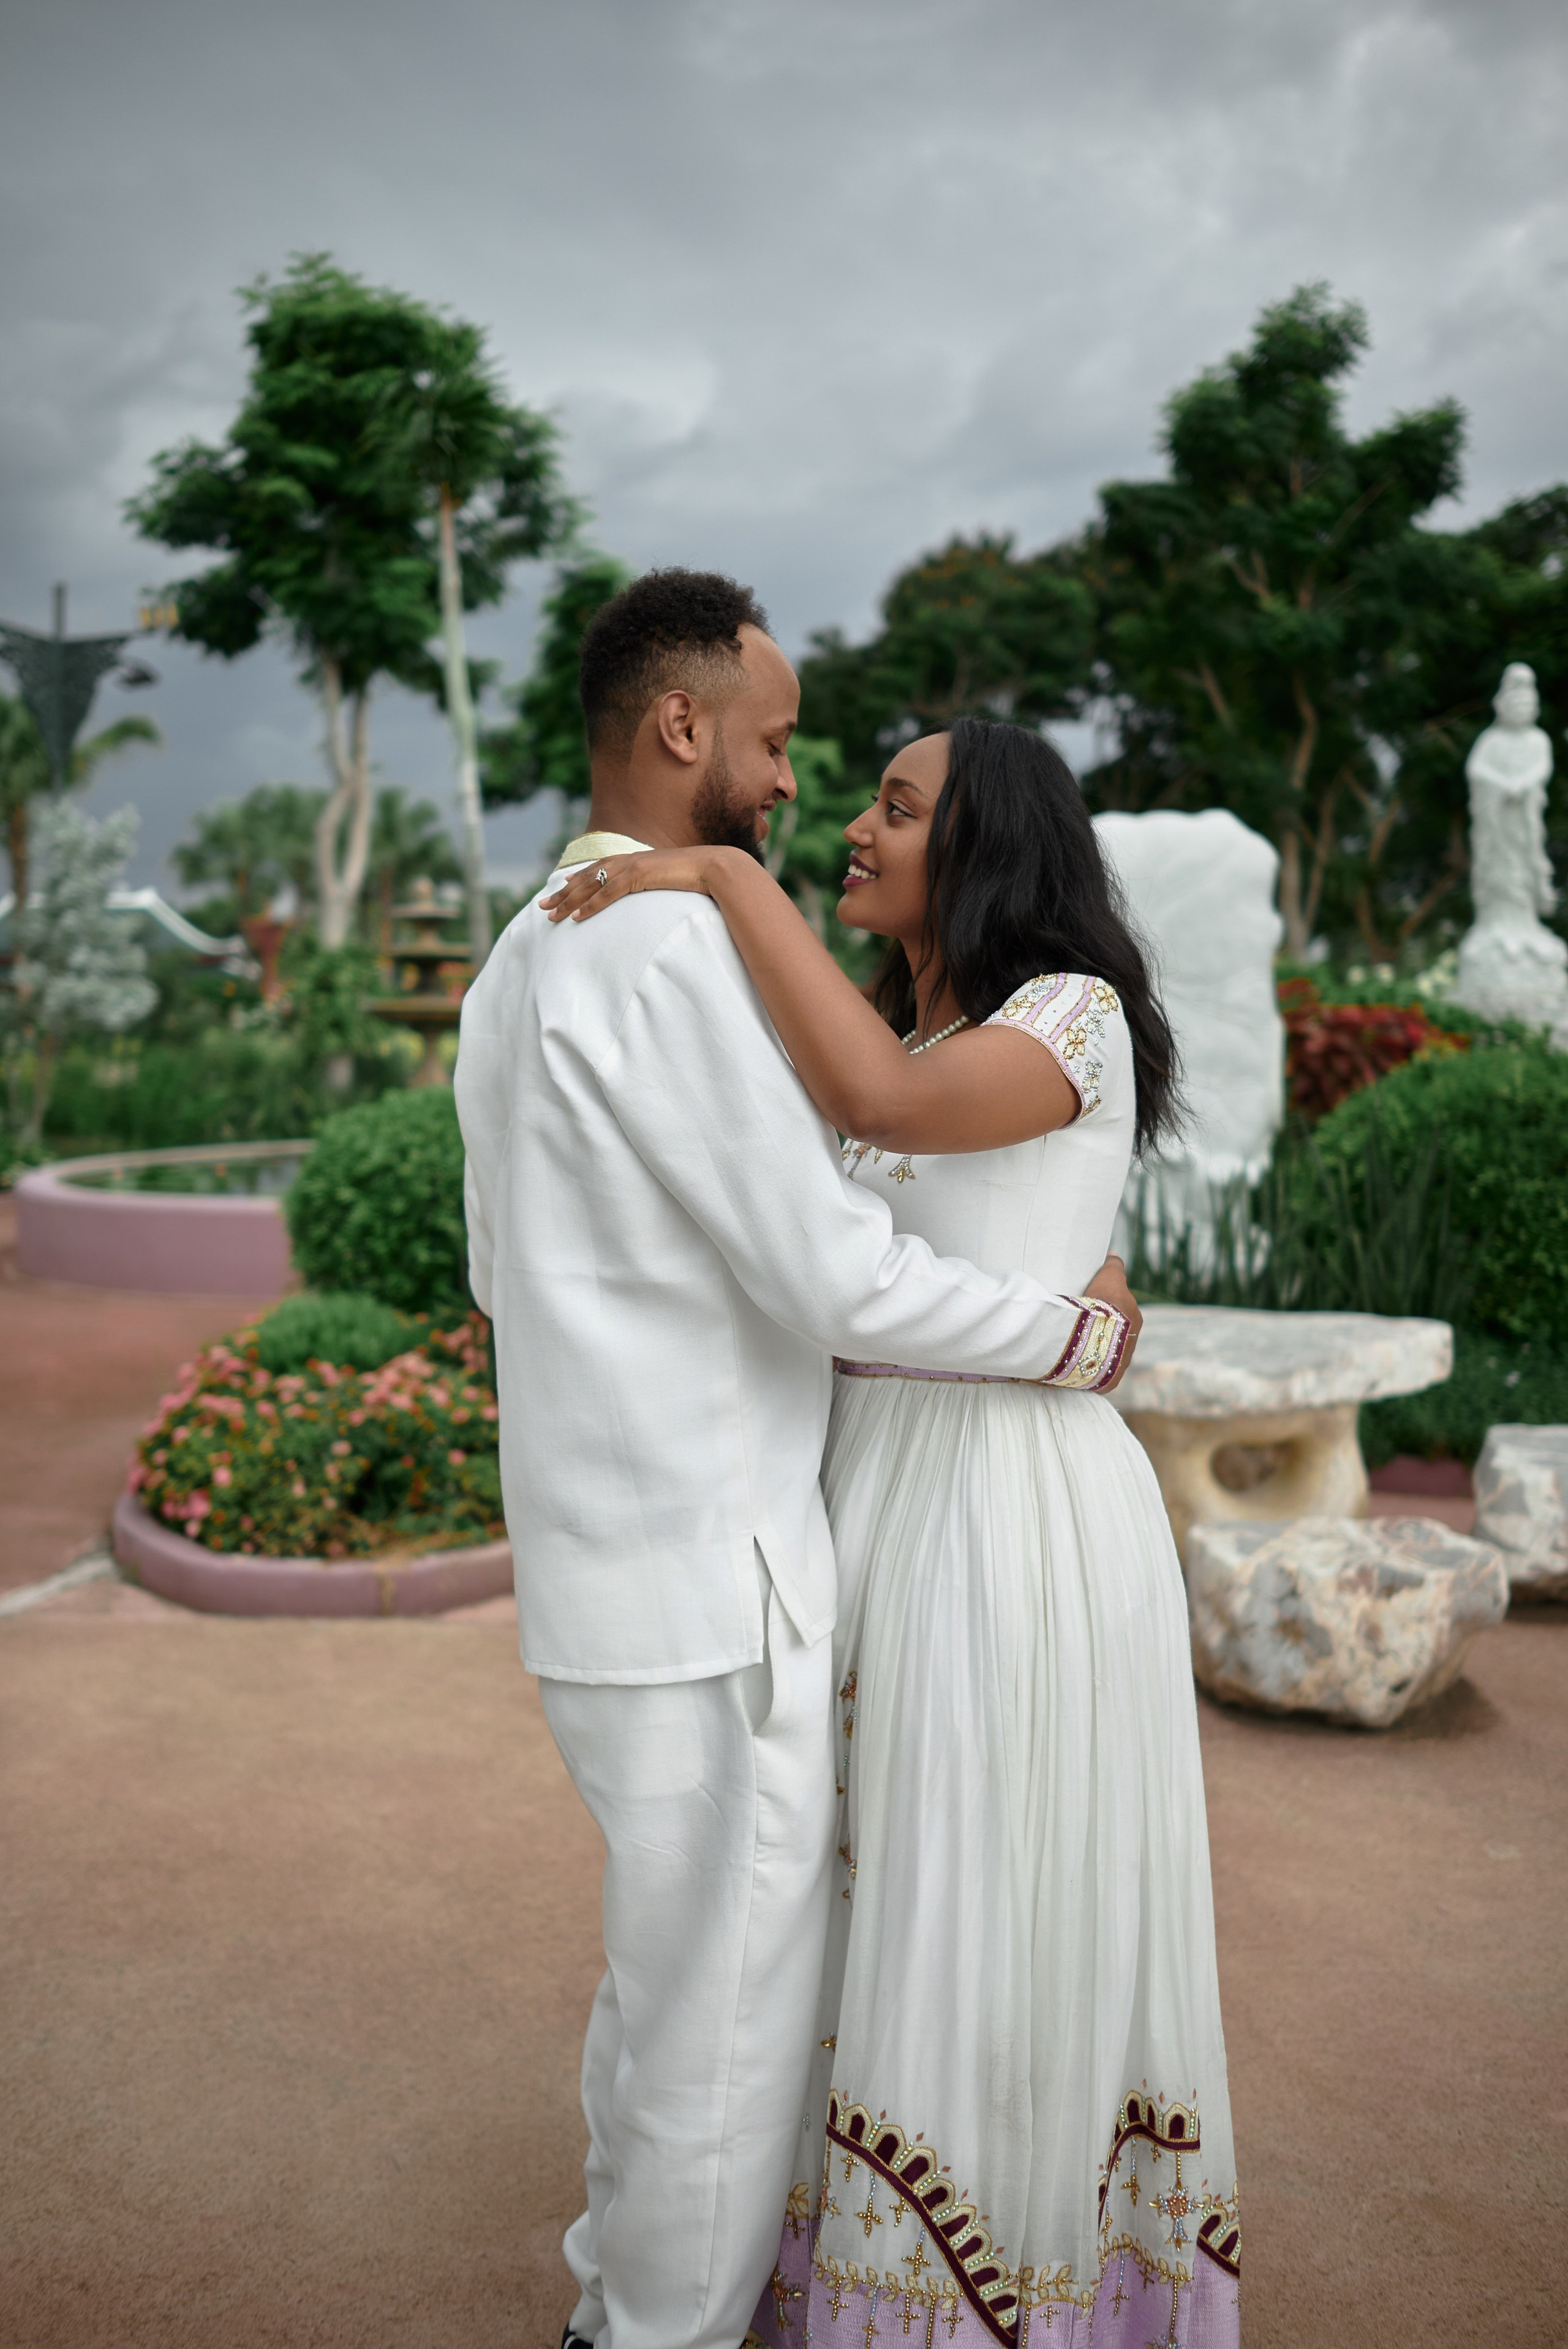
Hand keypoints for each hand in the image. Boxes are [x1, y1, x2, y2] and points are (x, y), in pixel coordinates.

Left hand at [541, 848, 720, 922]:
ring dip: (569, 900)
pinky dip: (590, 905)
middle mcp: (629, 860)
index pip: (599, 870)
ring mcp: (633, 866)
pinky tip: (576, 916)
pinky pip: (608, 894)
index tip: (561, 887)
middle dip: (563, 891)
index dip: (578, 879)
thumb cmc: (700, 876)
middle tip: (542, 905)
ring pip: (592, 885)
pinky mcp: (639, 876)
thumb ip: (657, 883)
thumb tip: (654, 892)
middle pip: (587, 877)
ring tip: (551, 914)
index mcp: (636, 859)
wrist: (716, 867)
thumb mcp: (671, 879)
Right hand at [1084, 1252, 1141, 1391]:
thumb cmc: (1104, 1302)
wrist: (1095, 1333)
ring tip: (1076, 1346)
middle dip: (1103, 1332)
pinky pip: (1099, 1373)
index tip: (1091, 1309)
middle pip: (1117, 1336)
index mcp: (1136, 1320)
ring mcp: (1122, 1364)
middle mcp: (1133, 1343)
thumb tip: (1113, 1253)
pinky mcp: (1109, 1380)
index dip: (1108, 1310)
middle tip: (1082, 1327)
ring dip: (1096, 1352)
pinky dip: (1090, 1369)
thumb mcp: (1109, 1276)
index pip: (1123, 1314)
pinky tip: (1077, 1364)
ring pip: (1108, 1355)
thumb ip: (1113, 1265)